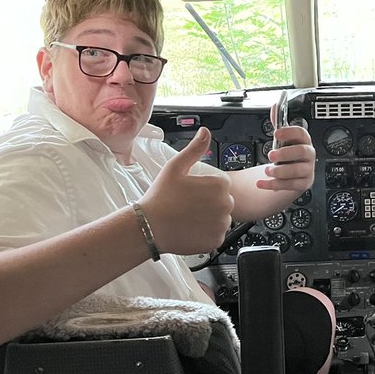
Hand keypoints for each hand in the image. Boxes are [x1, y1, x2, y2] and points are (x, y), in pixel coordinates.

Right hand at [143, 128, 233, 253]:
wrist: (149, 227)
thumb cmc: (160, 197)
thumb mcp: (175, 167)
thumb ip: (195, 149)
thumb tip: (205, 132)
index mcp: (219, 186)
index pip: (221, 184)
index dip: (204, 187)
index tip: (190, 192)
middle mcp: (225, 205)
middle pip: (222, 201)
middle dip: (208, 202)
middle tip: (187, 205)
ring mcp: (222, 224)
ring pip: (220, 217)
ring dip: (209, 217)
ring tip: (187, 217)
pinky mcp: (217, 241)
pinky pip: (216, 233)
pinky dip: (206, 232)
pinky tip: (190, 228)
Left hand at [256, 122, 315, 192]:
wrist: (291, 174)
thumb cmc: (288, 155)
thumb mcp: (283, 140)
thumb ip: (278, 124)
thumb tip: (275, 107)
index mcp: (304, 141)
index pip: (302, 133)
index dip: (289, 132)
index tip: (276, 133)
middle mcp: (308, 155)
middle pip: (302, 152)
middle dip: (285, 153)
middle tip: (271, 155)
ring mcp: (308, 170)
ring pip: (297, 170)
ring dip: (279, 171)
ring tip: (267, 170)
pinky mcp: (304, 183)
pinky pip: (290, 185)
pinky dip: (274, 184)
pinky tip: (262, 183)